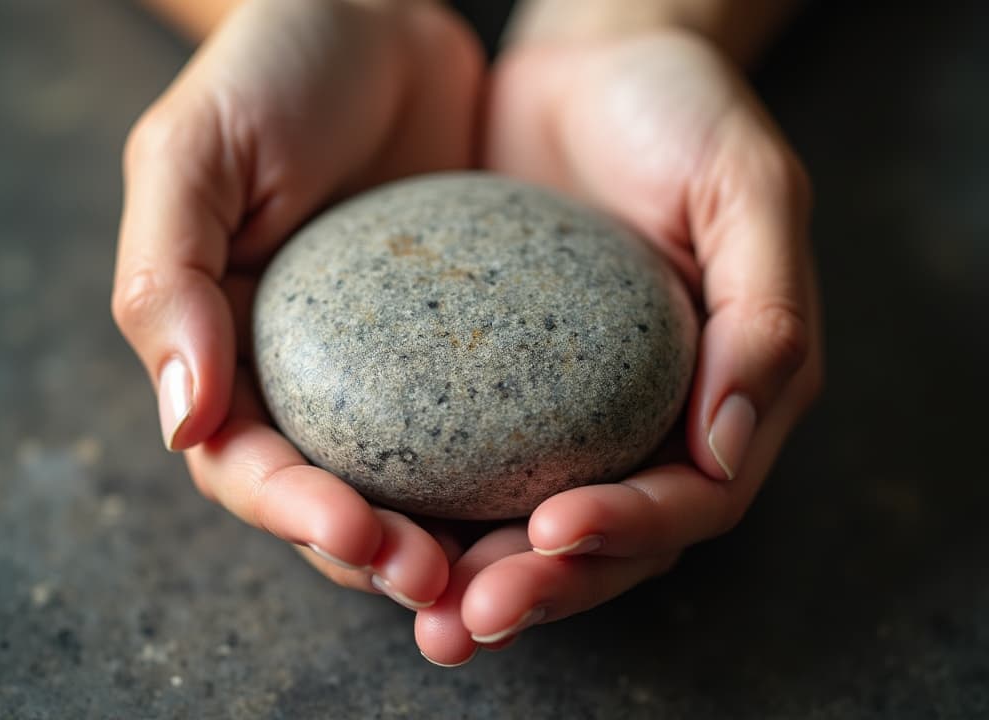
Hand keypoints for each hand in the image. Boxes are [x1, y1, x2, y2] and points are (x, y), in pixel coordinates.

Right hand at [112, 0, 482, 607]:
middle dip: (380, 554)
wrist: (382, 15)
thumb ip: (166, 281)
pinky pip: (484, 427)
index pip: (246, 464)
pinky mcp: (461, 347)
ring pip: (412, 485)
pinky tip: (551, 497)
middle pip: (333, 499)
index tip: (358, 534)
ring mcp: (390, 368)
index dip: (296, 513)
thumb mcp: (194, 154)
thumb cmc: (275, 71)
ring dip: (450, 541)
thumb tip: (183, 424)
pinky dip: (507, 475)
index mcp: (228, 348)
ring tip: (500, 570)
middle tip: (442, 583)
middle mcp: (307, 375)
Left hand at [414, 30, 822, 664]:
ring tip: (417, 605)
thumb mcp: (748, 188)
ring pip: (529, 523)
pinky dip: (430, 503)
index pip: (691, 498)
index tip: (553, 531)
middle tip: (467, 614)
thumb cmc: (681, 114)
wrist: (589, 67)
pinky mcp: (496, 388)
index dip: (629, 530)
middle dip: (540, 586)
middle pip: (604, 540)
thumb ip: (766, 314)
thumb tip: (725, 450)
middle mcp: (646, 419)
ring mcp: (569, 412)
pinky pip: (464, 461)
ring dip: (476, 574)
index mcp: (721, 390)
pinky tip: (375, 521)